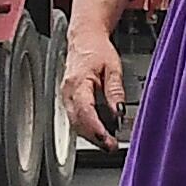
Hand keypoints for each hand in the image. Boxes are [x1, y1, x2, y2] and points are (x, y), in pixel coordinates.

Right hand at [60, 34, 127, 151]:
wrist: (85, 38)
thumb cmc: (97, 49)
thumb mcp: (113, 68)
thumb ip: (115, 91)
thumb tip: (119, 112)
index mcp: (78, 82)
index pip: (84, 111)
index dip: (95, 129)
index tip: (107, 140)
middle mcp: (68, 91)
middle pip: (77, 122)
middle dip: (94, 137)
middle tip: (110, 146)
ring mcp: (66, 96)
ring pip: (75, 123)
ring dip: (90, 135)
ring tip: (107, 143)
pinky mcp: (69, 99)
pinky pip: (75, 118)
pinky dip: (87, 128)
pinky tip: (99, 132)